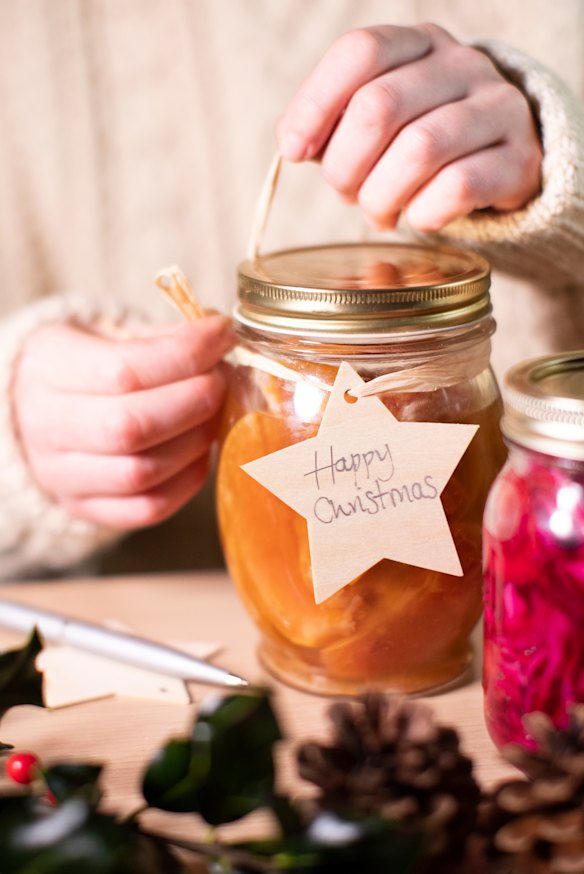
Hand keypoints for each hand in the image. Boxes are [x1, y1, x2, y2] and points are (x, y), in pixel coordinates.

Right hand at [12, 316, 235, 528]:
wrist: (35, 410)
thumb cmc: (87, 365)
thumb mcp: (110, 334)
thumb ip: (162, 339)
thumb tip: (219, 339)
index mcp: (49, 366)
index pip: (124, 370)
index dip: (186, 355)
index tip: (222, 336)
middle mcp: (44, 425)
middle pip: (132, 426)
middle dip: (194, 401)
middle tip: (220, 381)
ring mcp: (60, 475)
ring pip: (141, 472)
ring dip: (195, 442)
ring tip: (213, 415)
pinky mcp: (85, 507)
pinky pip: (148, 508)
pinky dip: (187, 481)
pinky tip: (199, 453)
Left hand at [277, 24, 542, 230]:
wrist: (503, 163)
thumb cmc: (422, 142)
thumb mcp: (378, 122)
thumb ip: (334, 124)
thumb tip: (293, 143)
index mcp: (418, 44)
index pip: (359, 53)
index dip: (315, 105)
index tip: (293, 151)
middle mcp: (461, 64)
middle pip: (380, 107)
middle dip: (345, 165)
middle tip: (345, 193)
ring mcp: (497, 107)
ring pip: (419, 149)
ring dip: (381, 196)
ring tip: (379, 212)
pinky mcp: (519, 158)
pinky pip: (457, 186)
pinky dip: (423, 213)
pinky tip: (418, 217)